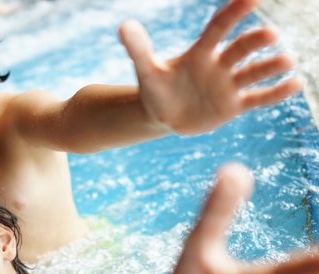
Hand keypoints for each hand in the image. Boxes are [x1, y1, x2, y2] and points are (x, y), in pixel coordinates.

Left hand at [119, 0, 301, 134]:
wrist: (162, 115)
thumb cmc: (155, 89)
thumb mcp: (145, 71)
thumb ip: (138, 49)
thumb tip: (123, 25)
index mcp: (200, 52)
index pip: (219, 27)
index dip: (234, 12)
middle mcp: (219, 63)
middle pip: (240, 48)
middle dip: (254, 41)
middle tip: (271, 34)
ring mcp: (229, 84)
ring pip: (253, 72)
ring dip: (270, 66)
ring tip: (287, 61)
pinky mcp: (235, 105)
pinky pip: (258, 98)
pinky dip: (275, 93)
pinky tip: (294, 84)